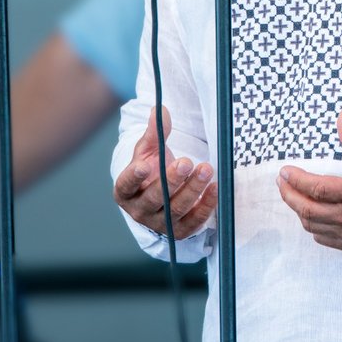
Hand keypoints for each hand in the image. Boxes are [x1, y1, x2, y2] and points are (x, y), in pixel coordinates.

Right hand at [113, 106, 217, 238]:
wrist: (162, 196)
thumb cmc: (152, 169)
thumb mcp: (149, 151)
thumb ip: (154, 133)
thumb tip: (160, 110)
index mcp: (126, 191)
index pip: (126, 185)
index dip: (134, 177)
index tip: (144, 166)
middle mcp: (140, 210)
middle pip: (155, 198)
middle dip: (172, 180)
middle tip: (187, 162)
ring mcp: (161, 223)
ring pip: (177, 209)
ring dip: (193, 189)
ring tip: (206, 169)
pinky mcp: (180, 231)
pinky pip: (194, 221)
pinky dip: (206, 205)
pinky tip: (215, 187)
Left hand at [276, 107, 341, 253]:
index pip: (316, 188)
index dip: (296, 180)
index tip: (284, 171)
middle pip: (308, 210)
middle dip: (289, 195)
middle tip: (282, 182)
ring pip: (313, 226)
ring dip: (298, 210)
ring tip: (292, 194)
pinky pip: (323, 238)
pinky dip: (312, 225)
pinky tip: (310, 212)